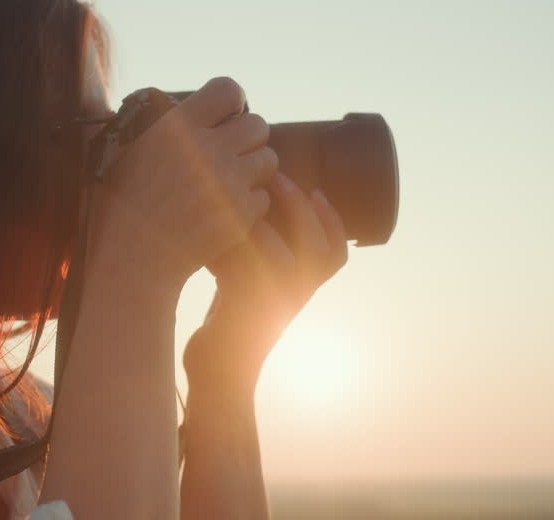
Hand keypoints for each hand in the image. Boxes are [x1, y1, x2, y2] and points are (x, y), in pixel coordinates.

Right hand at [87, 77, 278, 300]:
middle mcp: (207, 148)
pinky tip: (223, 212)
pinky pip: (264, 196)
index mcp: (177, 126)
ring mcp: (228, 181)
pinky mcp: (241, 213)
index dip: (232, 102)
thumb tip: (196, 111)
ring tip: (227, 184)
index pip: (228, 89)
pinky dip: (249, 204)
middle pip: (257, 124)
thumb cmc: (124, 204)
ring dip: (253, 170)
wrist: (133, 258)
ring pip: (268, 159)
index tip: (225, 117)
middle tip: (230, 155)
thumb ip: (168, 126)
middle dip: (247, 139)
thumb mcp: (134, 151)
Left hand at [183, 171, 348, 392]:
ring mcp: (272, 306)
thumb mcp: (255, 289)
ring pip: (282, 256)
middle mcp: (295, 298)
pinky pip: (244, 269)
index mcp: (302, 291)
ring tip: (248, 196)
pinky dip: (232, 244)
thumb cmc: (231, 327)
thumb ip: (261, 257)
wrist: (219, 377)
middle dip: (300, 206)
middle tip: (278, 176)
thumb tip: (251, 208)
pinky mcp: (243, 311)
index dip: (333, 222)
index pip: (336, 255)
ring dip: (266, 221)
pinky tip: (217, 229)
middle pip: (318, 248)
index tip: (318, 191)